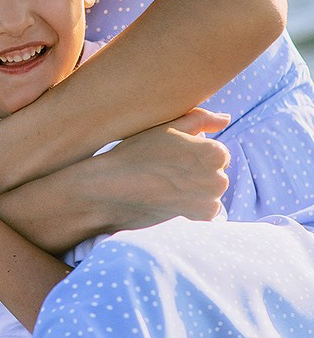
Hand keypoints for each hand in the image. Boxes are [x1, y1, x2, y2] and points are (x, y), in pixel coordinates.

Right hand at [98, 108, 230, 230]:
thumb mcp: (168, 127)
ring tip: (165, 185)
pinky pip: (206, 209)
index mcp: (215, 152)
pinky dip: (192, 206)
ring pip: (210, 191)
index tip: (171, 157)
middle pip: (215, 172)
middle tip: (165, 170)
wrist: (111, 190)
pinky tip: (170, 198)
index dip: (192, 153)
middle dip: (197, 172)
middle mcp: (219, 178)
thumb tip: (225, 119)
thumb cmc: (137, 154)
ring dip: (195, 189)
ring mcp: (210, 202)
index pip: (215, 152)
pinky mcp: (200, 218)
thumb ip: (201, 119)